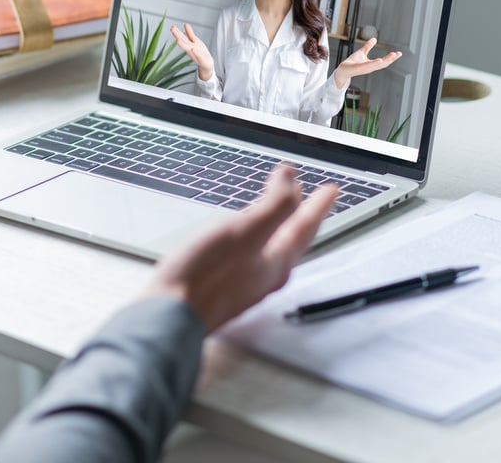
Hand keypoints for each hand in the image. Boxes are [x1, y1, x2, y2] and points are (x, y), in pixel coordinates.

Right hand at [142, 165, 337, 332]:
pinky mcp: (222, 288)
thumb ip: (274, 206)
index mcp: (275, 262)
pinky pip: (250, 257)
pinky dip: (255, 239)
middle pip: (292, 241)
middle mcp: (263, 277)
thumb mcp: (245, 231)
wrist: (168, 315)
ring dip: (279, 226)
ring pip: (272, 250)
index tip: (331, 189)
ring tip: (280, 212)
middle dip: (301, 216)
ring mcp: (243, 285)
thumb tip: (292, 184)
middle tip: (309, 199)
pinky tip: (242, 239)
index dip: (318, 204)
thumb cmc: (204, 275)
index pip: (304, 227)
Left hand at [170, 23, 214, 80]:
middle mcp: (190, 48)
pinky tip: (186, 25)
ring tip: (173, 27)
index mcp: (191, 53)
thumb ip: (198, 54)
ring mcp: (192, 45)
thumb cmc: (203, 62)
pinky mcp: (195, 42)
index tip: (178, 40)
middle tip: (172, 29)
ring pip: (185, 38)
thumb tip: (193, 49)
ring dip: (179, 32)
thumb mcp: (202, 59)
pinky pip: (191, 36)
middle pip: (183, 41)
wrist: (206, 62)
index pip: (186, 48)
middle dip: (178, 35)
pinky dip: (189, 31)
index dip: (182, 44)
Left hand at [332, 38, 400, 88]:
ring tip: (392, 55)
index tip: (399, 53)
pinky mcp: (358, 68)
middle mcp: (370, 68)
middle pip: (383, 64)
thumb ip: (368, 46)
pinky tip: (379, 60)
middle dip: (391, 59)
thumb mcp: (361, 52)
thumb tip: (374, 39)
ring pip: (377, 65)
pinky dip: (373, 63)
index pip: (384, 61)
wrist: (342, 70)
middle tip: (398, 54)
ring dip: (385, 60)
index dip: (391, 58)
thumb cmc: (352, 63)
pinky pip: (367, 66)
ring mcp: (364, 69)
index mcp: (372, 64)